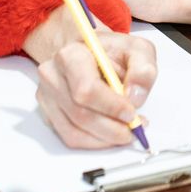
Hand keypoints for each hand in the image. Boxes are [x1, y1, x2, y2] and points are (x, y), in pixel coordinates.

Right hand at [22, 10, 156, 149]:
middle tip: (134, 128)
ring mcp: (47, 96)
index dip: (111, 106)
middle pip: (80, 114)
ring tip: (126, 131)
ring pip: (74, 131)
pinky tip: (111, 133)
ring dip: (105, 139)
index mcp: (71, 55)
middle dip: (111, 128)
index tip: (131, 113)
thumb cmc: (112, 52)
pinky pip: (71, 137)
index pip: (86, 89)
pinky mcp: (49, 113)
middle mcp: (53, 75)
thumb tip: (134, 98)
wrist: (90, 53)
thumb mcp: (137, 50)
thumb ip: (142, 70)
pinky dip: (95, 142)